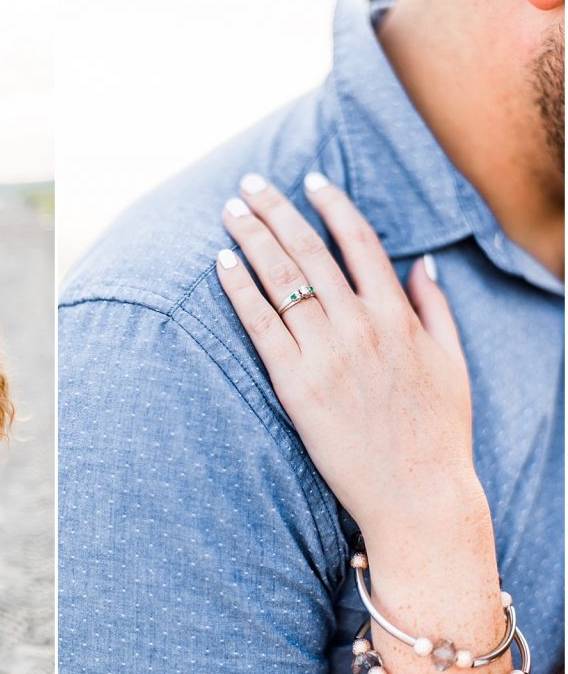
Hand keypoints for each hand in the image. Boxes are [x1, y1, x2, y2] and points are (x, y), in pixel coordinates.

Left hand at [215, 173, 481, 537]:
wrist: (418, 495)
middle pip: (309, 251)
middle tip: (249, 184)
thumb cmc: (438, 432)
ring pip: (281, 280)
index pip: (359, 242)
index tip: (311, 178)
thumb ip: (434, 308)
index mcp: (397, 316)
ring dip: (252, 239)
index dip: (332, 204)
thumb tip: (420, 263)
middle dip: (276, 211)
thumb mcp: (452, 362)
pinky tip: (221, 264)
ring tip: (230, 211)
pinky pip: (260, 325)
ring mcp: (326, 354)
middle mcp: (359, 326)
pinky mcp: (296, 385)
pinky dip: (239, 290)